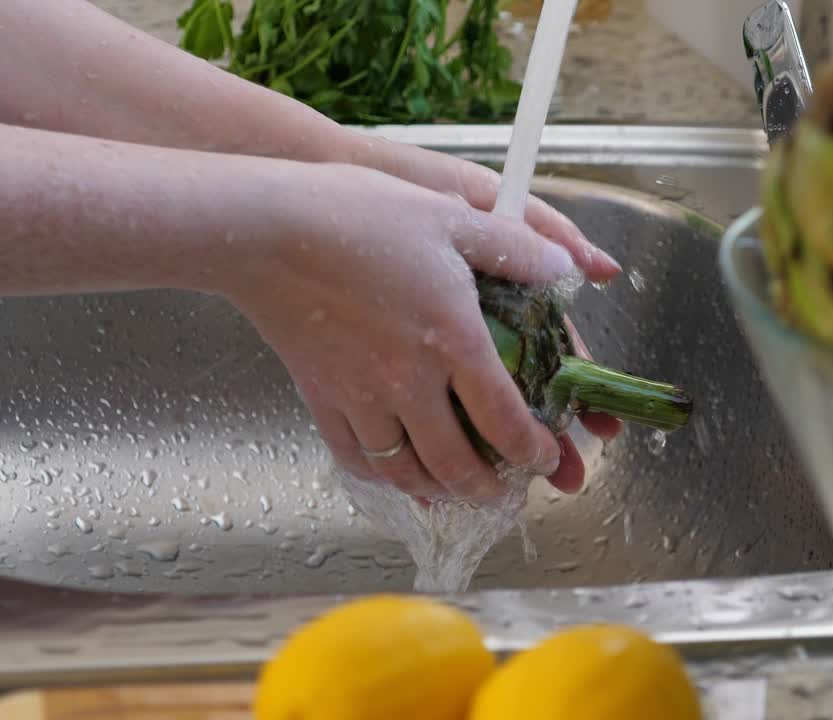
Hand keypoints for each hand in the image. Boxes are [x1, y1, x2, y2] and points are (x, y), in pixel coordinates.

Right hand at [336, 134, 625, 492]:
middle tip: (505, 496)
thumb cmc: (359, 215)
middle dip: (488, 490)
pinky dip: (378, 476)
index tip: (546, 459)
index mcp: (454, 342)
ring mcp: (360, 396)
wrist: (262, 228)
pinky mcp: (318, 395)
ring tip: (455, 494)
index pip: (506, 422)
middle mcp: (410, 382)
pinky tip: (391, 474)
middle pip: (456, 464)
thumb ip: (514, 247)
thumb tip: (567, 265)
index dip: (533, 451)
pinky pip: (352, 455)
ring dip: (437, 491)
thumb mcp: (451, 217)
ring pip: (404, 470)